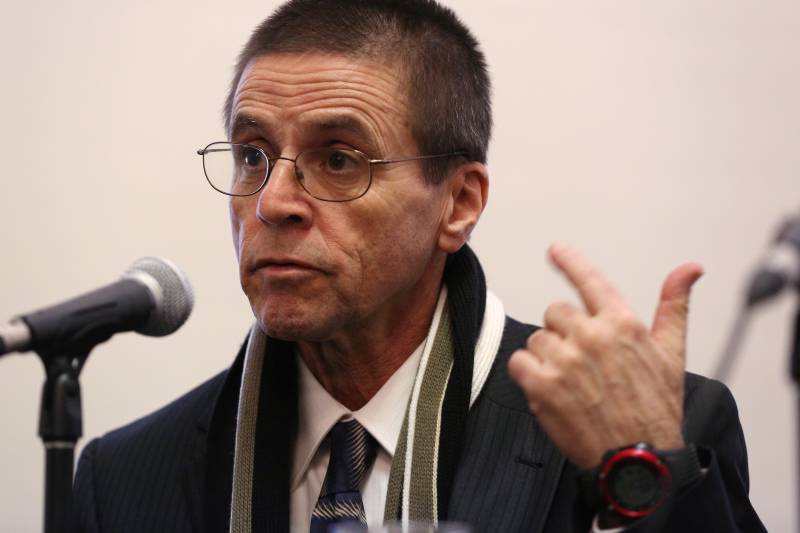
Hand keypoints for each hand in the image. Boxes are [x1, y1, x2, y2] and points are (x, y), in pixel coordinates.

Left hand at [508, 242, 703, 468]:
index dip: (570, 262)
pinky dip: (528, 375)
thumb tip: (689, 269)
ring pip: (536, 339)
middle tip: (582, 363)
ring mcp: (566, 360)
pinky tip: (549, 391)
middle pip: (555, 313)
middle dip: (564, 334)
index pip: (590, 281)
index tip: (555, 250)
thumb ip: (673, 307)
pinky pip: (519, 362)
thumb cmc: (655, 409)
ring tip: (571, 383)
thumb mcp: (672, 354)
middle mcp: (592, 336)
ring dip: (546, 357)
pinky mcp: (543, 385)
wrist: (639, 461)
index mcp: (622, 324)